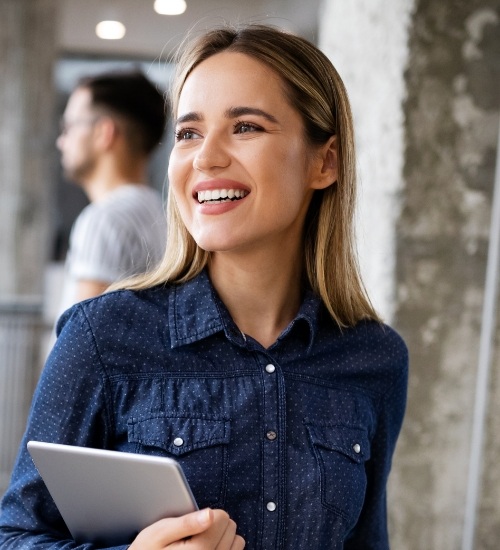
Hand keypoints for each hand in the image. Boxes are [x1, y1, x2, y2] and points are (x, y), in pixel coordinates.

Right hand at [128, 508, 244, 548]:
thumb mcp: (160, 533)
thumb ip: (186, 523)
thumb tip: (210, 514)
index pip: (221, 518)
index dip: (207, 514)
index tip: (193, 521)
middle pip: (231, 529)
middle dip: (215, 525)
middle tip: (194, 533)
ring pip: (237, 543)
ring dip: (224, 538)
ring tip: (203, 541)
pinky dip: (227, 549)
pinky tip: (211, 549)